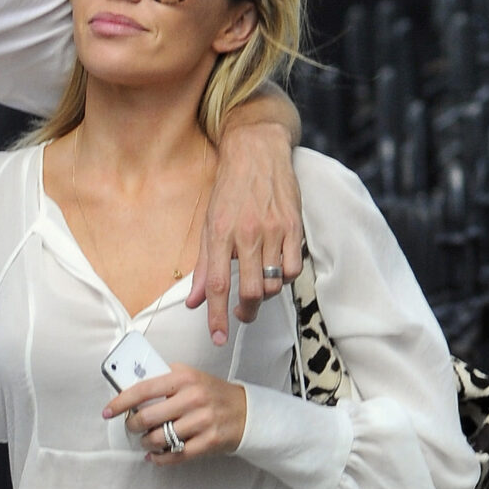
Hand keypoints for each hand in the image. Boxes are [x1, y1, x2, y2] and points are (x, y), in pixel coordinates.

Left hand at [104, 367, 247, 462]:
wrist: (246, 411)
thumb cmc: (212, 394)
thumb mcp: (190, 377)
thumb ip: (163, 380)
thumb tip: (130, 388)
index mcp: (184, 378)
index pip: (143, 389)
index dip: (121, 402)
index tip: (108, 411)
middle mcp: (193, 398)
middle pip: (148, 417)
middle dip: (133, 426)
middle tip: (132, 427)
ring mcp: (202, 421)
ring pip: (159, 438)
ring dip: (146, 443)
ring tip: (147, 441)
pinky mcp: (209, 442)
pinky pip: (176, 455)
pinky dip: (160, 458)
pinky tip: (155, 456)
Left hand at [187, 112, 303, 345]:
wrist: (256, 150)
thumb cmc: (229, 189)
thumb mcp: (208, 225)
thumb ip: (203, 266)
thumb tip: (194, 302)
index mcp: (220, 234)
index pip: (217, 285)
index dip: (217, 316)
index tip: (219, 337)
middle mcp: (247, 233)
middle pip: (252, 291)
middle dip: (247, 311)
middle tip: (242, 312)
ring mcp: (273, 230)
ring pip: (274, 283)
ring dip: (266, 294)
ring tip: (258, 284)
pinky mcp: (294, 226)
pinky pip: (293, 268)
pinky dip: (285, 278)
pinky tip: (276, 269)